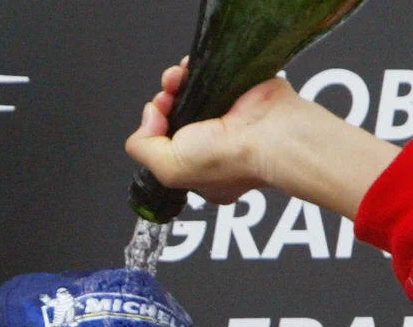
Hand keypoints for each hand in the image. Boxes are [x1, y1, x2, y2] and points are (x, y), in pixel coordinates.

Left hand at [125, 60, 296, 205]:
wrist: (269, 133)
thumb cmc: (229, 158)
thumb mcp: (169, 168)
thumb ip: (143, 148)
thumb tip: (148, 117)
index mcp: (199, 171)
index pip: (166, 147)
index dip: (155, 131)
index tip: (156, 122)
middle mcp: (214, 145)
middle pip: (176, 116)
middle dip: (164, 103)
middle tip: (165, 101)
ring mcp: (227, 117)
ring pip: (189, 94)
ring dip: (175, 83)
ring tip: (174, 80)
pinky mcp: (237, 91)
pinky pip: (207, 75)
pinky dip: (193, 69)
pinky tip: (186, 71)